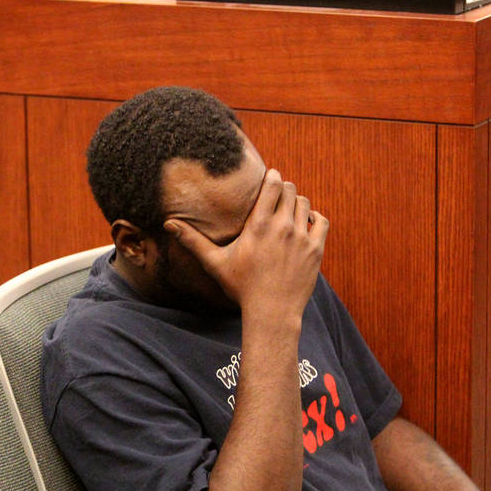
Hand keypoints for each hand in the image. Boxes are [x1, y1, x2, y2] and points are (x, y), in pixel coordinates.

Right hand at [164, 169, 328, 319]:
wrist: (271, 313)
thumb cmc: (241, 287)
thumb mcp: (215, 263)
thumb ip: (193, 241)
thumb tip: (168, 224)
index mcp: (260, 224)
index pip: (274, 183)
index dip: (273, 177)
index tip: (268, 181)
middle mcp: (283, 227)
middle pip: (291, 189)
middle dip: (284, 189)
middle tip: (276, 198)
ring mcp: (302, 238)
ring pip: (305, 204)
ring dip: (297, 203)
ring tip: (288, 212)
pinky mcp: (316, 250)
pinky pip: (321, 222)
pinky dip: (315, 218)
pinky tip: (305, 224)